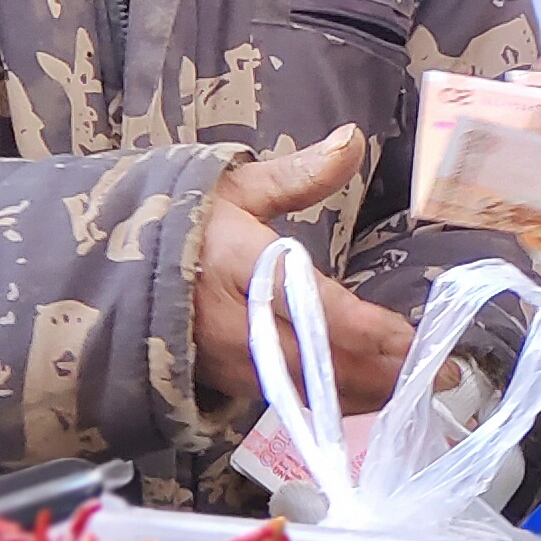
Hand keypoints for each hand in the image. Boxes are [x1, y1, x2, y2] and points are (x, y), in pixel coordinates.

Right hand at [195, 125, 417, 410]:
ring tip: (414, 388)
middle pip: (316, 362)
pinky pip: (286, 401)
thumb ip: (298, 173)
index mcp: (236, 264)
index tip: (408, 337)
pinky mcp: (224, 386)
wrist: (104, 271)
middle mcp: (231, 324)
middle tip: (436, 374)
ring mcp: (225, 363)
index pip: (308, 305)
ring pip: (304, 392)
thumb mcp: (232, 187)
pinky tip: (368, 396)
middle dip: (379, 372)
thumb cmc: (181, 224)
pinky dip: (331, 402)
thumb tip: (353, 139)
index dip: (362, 329)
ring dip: (362, 394)